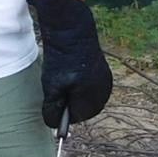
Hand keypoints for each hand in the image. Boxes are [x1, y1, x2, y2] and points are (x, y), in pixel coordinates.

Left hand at [31, 0, 112, 128]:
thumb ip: (52, 109)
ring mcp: (106, 83)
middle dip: (70, 102)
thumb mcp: (51, 87)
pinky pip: (92, 88)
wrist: (74, 31)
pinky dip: (82, 85)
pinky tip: (73, 73)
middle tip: (57, 87)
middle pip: (84, 109)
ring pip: (88, 99)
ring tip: (64, 79)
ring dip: (76, 94)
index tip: (53, 99)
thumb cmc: (61, 60)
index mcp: (91, 99)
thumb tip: (54, 125)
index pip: (76, 117)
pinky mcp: (105, 74)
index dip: (62, 110)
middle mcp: (103, 93)